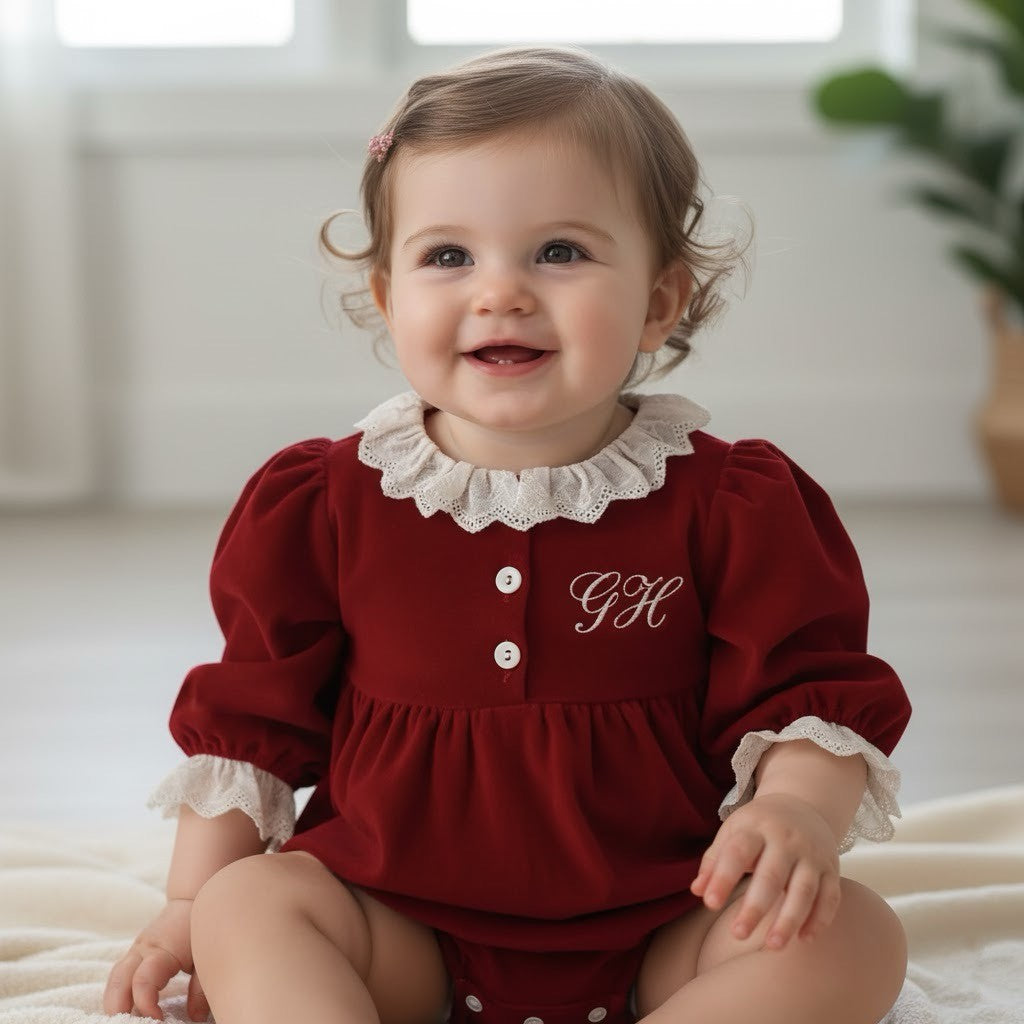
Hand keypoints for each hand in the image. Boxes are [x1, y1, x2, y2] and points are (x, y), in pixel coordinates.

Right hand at [103, 898, 209, 1020]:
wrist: (194, 898)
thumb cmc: (202, 927)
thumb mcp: (207, 956)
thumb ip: (201, 988)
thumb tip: (196, 1018)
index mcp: (162, 950)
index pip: (143, 981)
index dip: (146, 1005)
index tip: (159, 1021)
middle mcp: (143, 949)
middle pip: (119, 981)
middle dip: (119, 1008)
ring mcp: (136, 949)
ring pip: (114, 979)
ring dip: (114, 1003)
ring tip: (124, 1022)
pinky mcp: (135, 952)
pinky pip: (119, 975)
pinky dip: (118, 993)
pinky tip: (125, 1009)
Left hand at [689, 792, 840, 950]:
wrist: (803, 805)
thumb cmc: (758, 826)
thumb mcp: (733, 832)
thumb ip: (714, 860)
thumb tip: (697, 891)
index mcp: (756, 828)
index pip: (737, 852)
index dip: (723, 878)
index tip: (710, 903)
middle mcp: (786, 840)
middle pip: (771, 875)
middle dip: (755, 907)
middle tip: (737, 935)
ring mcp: (811, 854)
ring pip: (804, 890)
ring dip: (789, 920)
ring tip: (773, 946)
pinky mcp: (831, 869)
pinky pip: (830, 897)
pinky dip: (820, 920)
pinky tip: (804, 939)